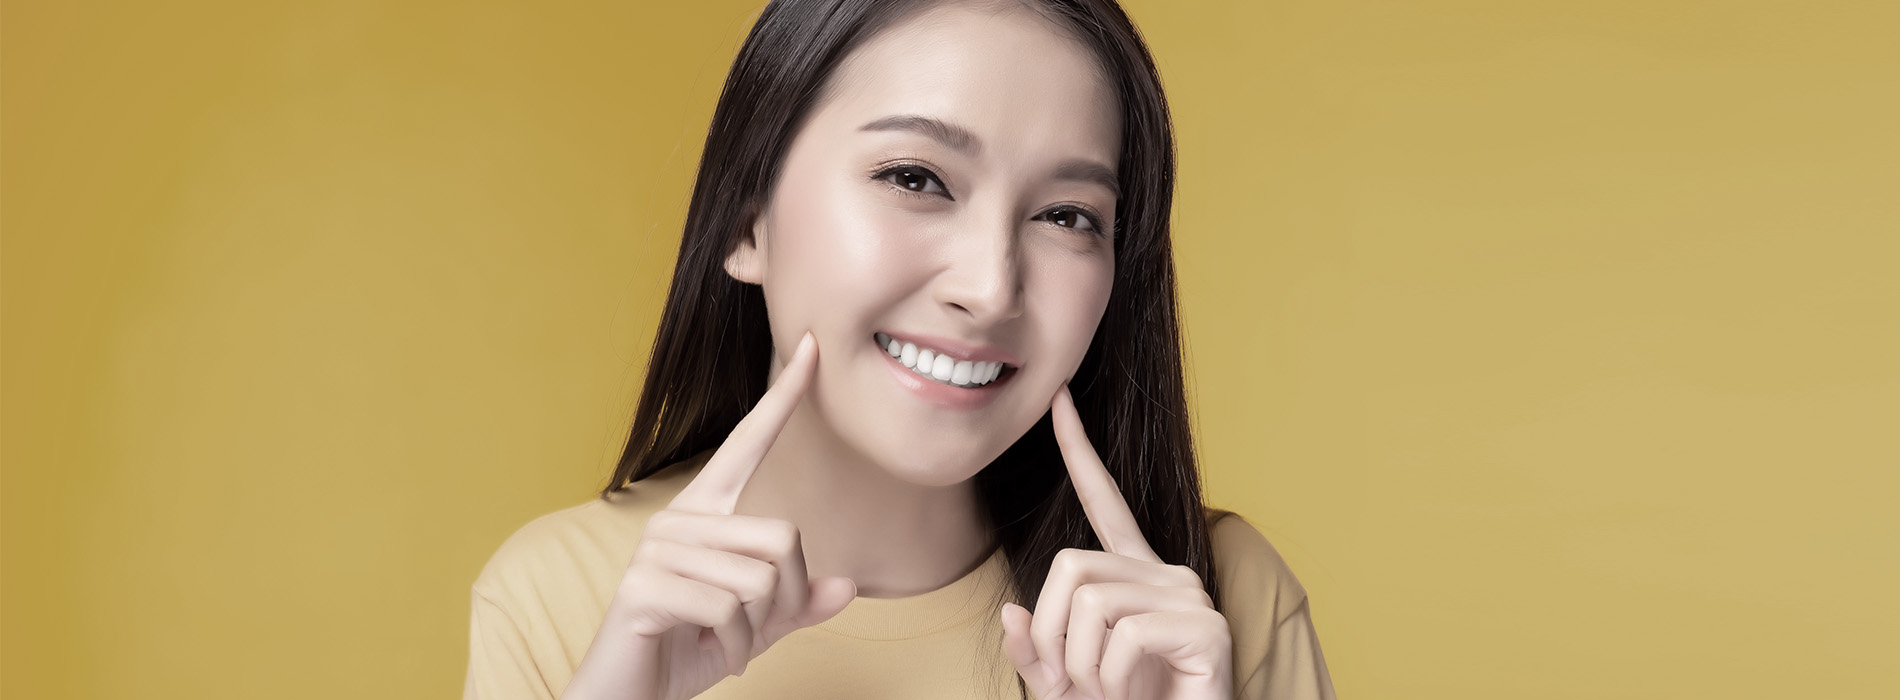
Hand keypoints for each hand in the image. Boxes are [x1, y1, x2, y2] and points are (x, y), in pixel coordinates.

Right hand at [561, 332, 857, 699]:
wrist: (629, 698)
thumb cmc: (688, 651)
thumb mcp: (757, 627)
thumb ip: (797, 604)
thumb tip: (846, 587)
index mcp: (705, 514)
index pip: (749, 442)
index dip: (784, 397)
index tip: (811, 346)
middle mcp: (678, 519)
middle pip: (783, 537)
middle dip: (786, 600)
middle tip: (756, 631)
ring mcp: (656, 550)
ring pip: (760, 578)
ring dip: (758, 630)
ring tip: (728, 644)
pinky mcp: (643, 586)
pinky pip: (728, 608)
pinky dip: (737, 645)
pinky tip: (714, 653)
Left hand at [1000, 385, 1232, 699]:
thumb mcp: (1063, 684)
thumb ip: (1034, 651)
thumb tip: (1011, 610)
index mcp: (1135, 577)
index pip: (1105, 501)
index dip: (1080, 451)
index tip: (1060, 400)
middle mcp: (1166, 573)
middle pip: (1071, 565)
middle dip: (1053, 634)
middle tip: (1075, 681)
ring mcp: (1190, 596)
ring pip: (1093, 603)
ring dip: (1084, 666)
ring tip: (1111, 693)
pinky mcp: (1207, 626)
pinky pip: (1125, 637)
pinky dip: (1113, 679)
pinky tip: (1138, 694)